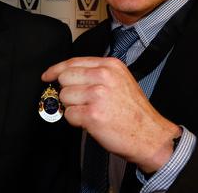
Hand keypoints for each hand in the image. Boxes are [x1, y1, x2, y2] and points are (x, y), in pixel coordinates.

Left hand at [42, 57, 180, 172]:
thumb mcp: (120, 81)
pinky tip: (91, 122)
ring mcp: (98, 95)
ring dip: (73, 107)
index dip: (56, 69)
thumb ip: (96, 73)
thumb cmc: (134, 112)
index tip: (47, 75)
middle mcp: (104, 77)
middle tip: (82, 102)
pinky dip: (76, 121)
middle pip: (65, 78)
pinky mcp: (93, 114)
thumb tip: (66, 75)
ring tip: (90, 112)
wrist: (150, 136)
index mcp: (110, 66)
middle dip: (68, 92)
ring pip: (64, 97)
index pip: (73, 62)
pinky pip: (69, 114)